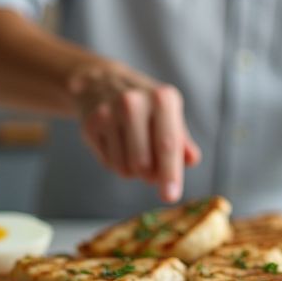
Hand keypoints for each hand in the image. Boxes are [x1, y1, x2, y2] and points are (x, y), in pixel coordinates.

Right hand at [67, 62, 200, 202]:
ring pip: (124, 168)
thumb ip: (182, 141)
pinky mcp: (90, 124)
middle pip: (143, 163)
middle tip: (152, 170)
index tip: (170, 197)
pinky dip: (117, 163)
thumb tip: (192, 160)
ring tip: (134, 151)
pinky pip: (108, 163)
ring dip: (133, 170)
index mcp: (162, 99)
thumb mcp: (169, 115)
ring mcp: (108, 113)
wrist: (102, 84)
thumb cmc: (146, 106)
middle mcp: (134, 102)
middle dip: (150, 175)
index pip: (168, 144)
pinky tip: (117, 144)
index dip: (170, 174)